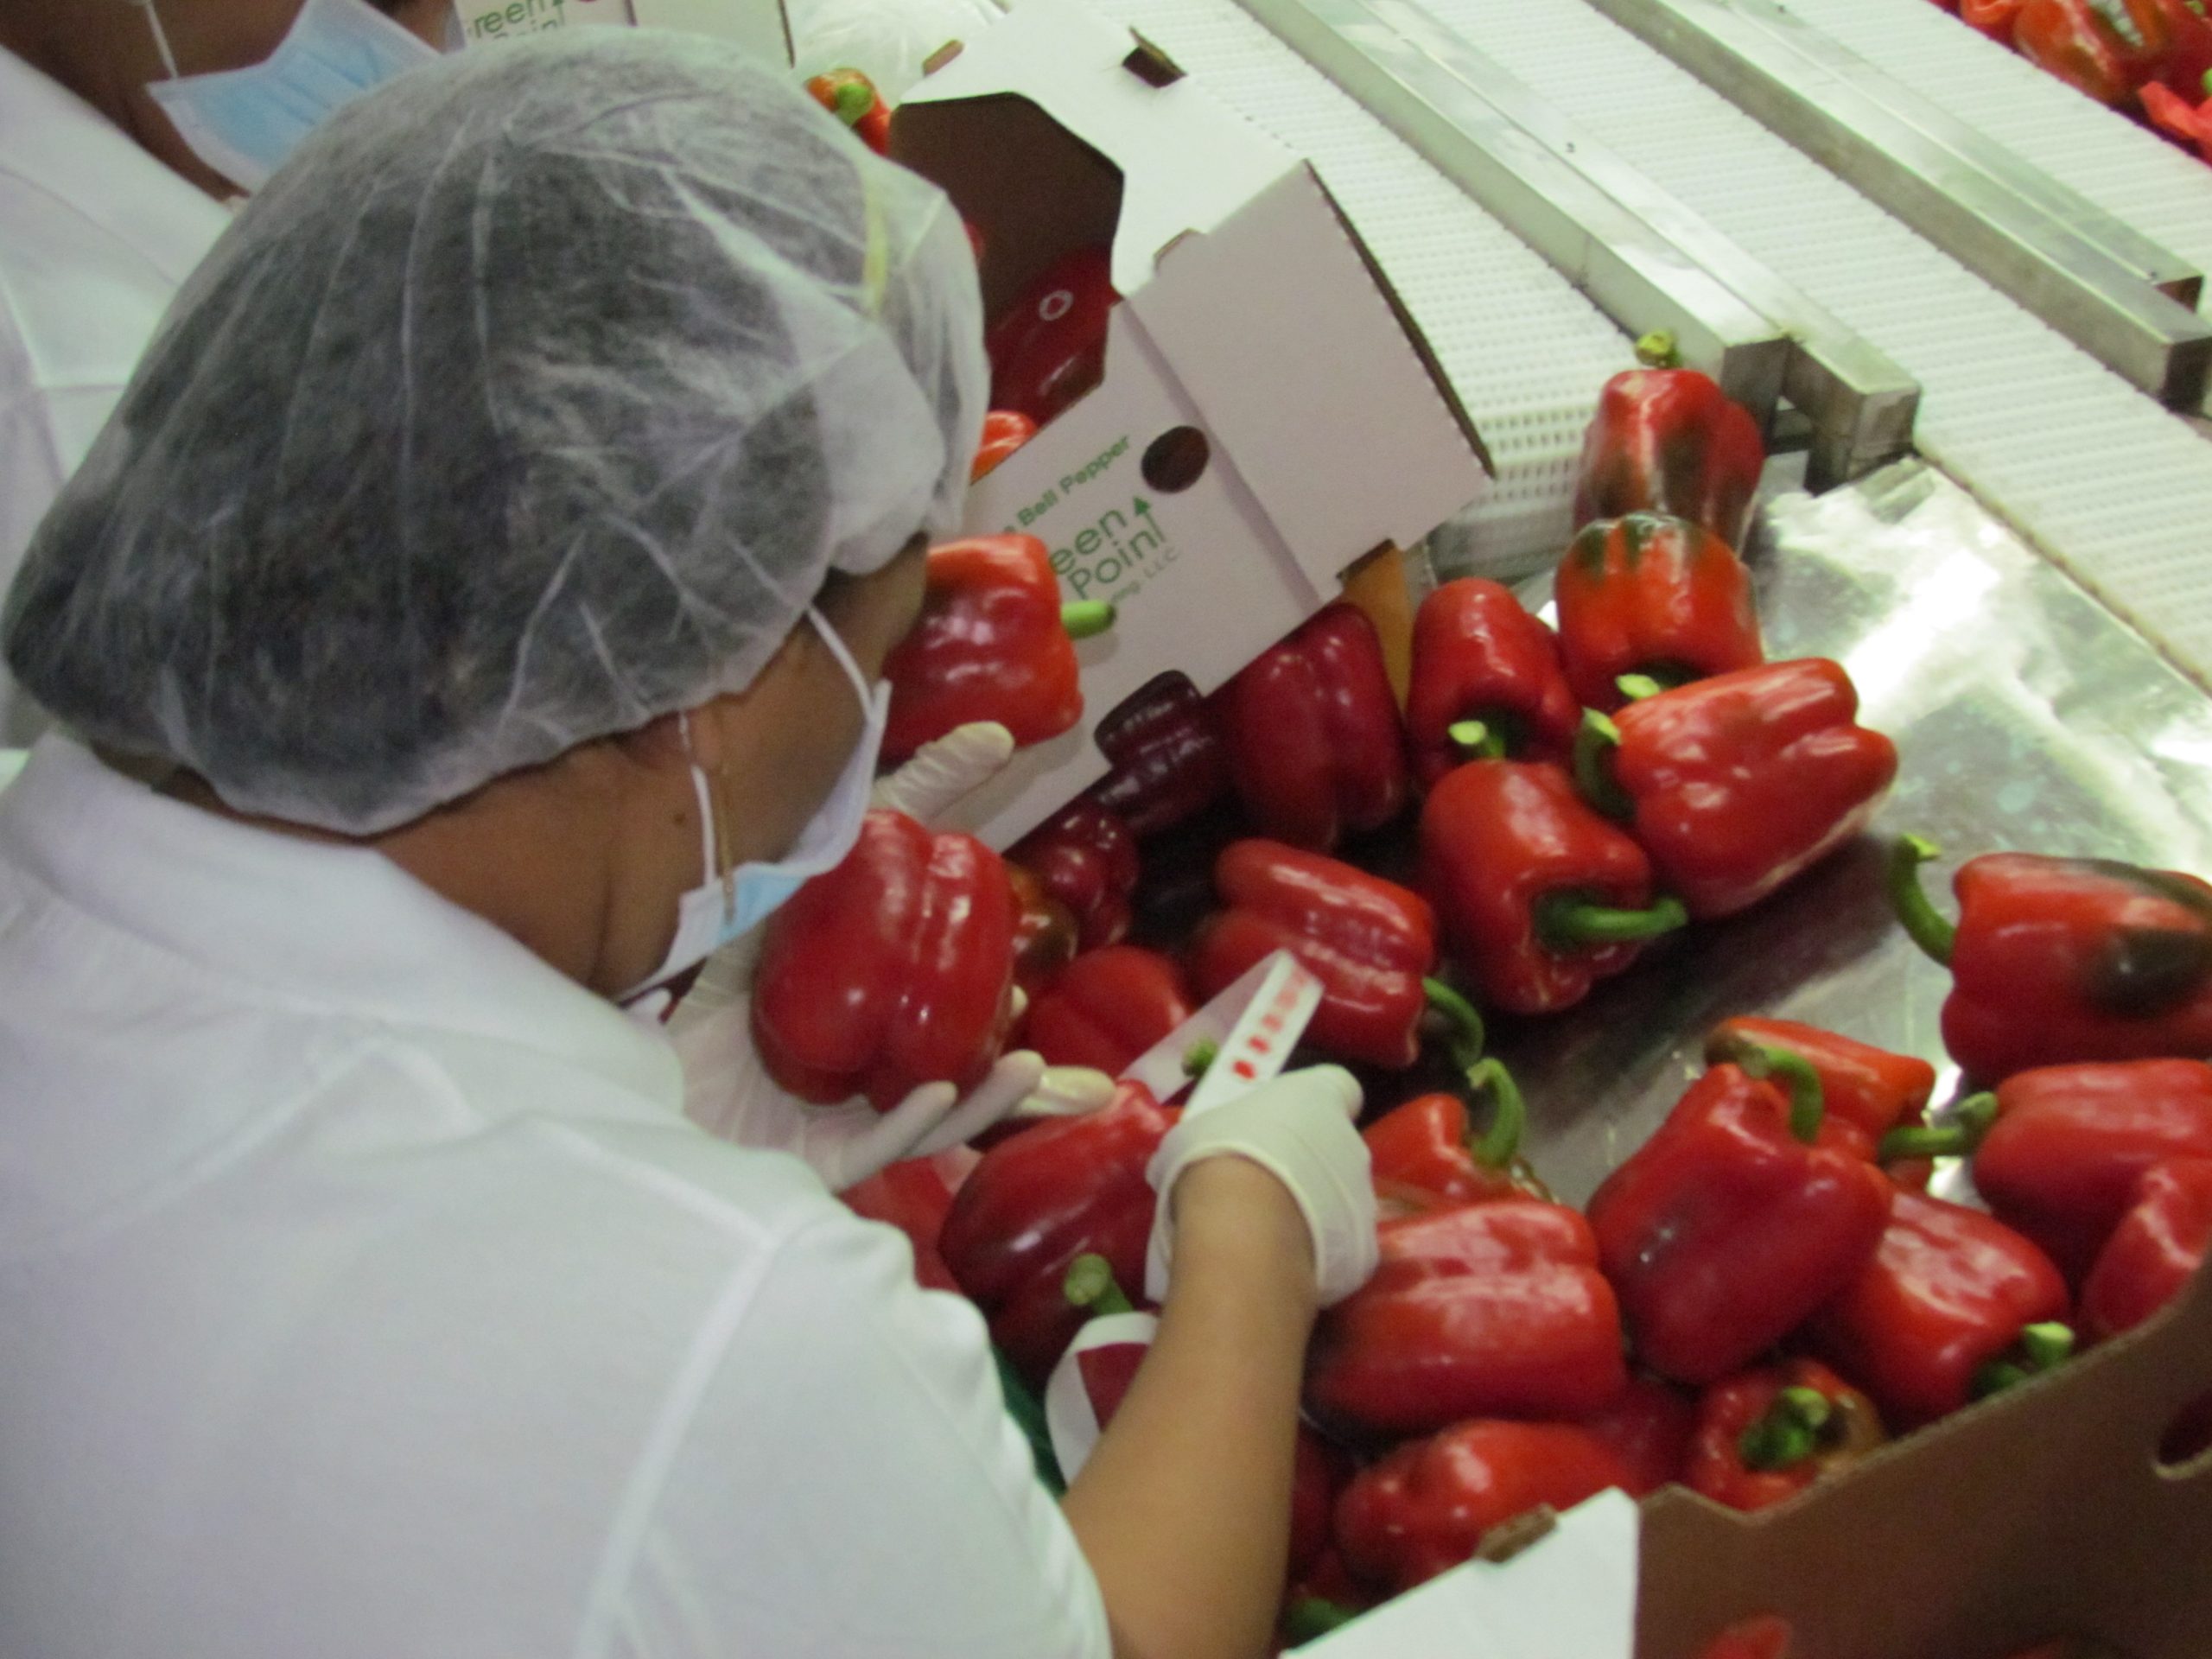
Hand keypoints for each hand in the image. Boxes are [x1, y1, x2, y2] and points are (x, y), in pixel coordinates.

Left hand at [667, 722, 1113, 1189]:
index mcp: (864, 1007)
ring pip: (920, 1121)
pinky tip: (938, 1095)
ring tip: (1030, 1070)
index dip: (994, 982)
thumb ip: (898, 800)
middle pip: (944, 1074)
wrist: (606, 1006)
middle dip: (1009, 1079)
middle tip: (1062, 1064)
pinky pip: (864, 1150)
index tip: (1041, 984)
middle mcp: (850, 1067)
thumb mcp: (808, 858)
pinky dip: (908, 1127)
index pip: (941, 989)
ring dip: (980, 1102)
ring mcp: (825, 1117)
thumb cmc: (708, 938)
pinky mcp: (792, 1157)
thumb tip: (991, 736)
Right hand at [1143, 1065, 1378, 1306]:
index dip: (1316, 1105)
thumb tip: (1207, 1145)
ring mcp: (1362, 1196)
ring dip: (1314, 1210)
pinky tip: (1279, 1258)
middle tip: (1264, 1183)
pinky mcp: (1361, 1248)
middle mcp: (1350, 1140)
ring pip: (1340, 1199)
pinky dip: (1316, 1252)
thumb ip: (1221, 1132)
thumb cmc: (1217, 1155)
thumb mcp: (1200, 1129)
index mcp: (1317, 1096)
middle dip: (1307, 1165)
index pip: (1339, 1087)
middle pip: (1336, 1148)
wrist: (1241, 1228)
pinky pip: (1339, 1246)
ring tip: (1266, 1229)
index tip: (1290, 1122)